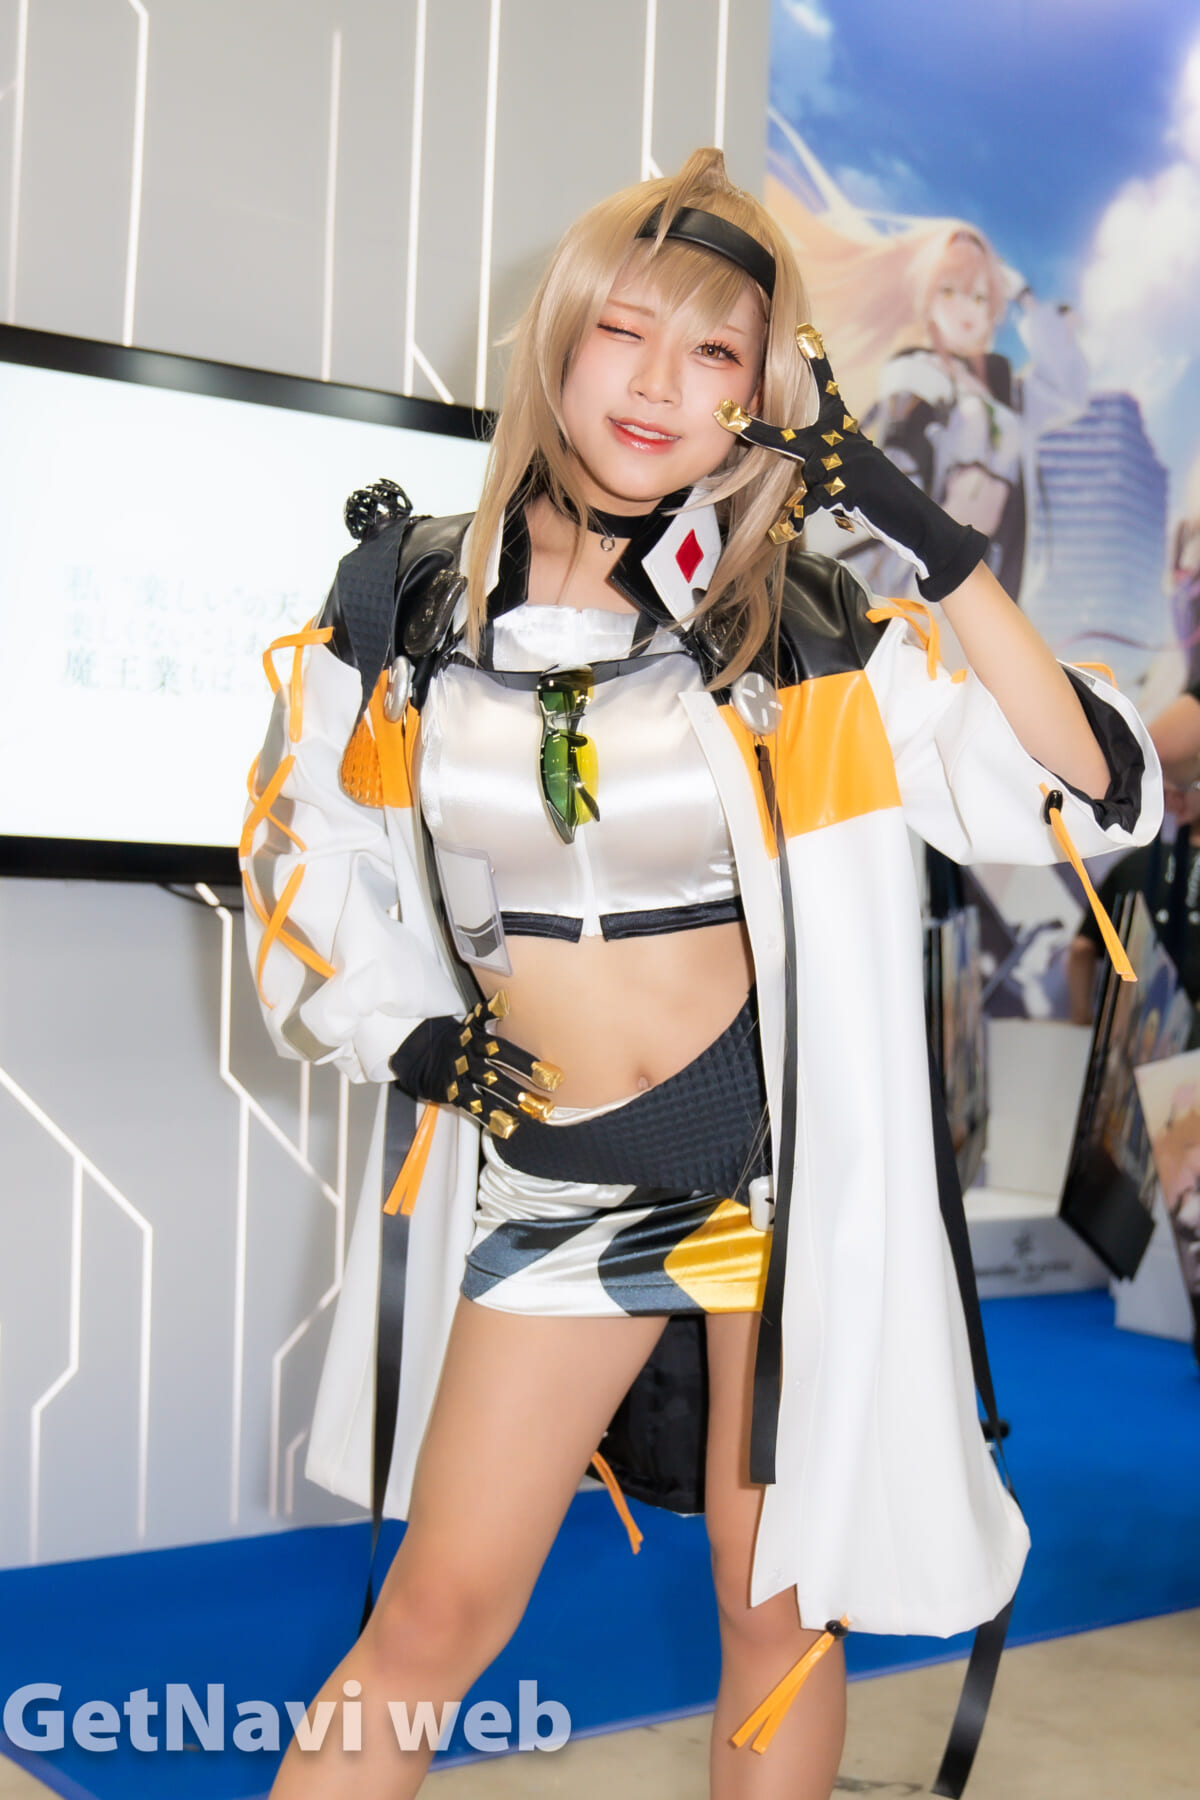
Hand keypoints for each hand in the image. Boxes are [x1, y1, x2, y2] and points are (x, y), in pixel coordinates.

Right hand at [388, 991, 563, 1137]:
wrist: (417, 1053)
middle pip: (499, 1068)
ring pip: (489, 1089)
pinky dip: (491, 1116)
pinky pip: (474, 1106)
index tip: (554, 1073)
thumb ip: (489, 1013)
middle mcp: (469, 1057)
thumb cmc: (456, 1039)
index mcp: (475, 1038)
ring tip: (535, 1111)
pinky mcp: (453, 1093)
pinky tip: (509, 1126)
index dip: (526, 1061)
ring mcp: (461, 1076)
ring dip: (512, 1099)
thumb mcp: (471, 1023)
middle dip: (525, 1078)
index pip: (503, 1049)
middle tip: (551, 1088)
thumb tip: (506, 999)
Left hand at [714, 324, 988, 600]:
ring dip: (806, 501)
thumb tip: (800, 483)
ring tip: (822, 509)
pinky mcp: (845, 487)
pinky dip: (795, 519)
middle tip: (725, 413)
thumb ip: (819, 471)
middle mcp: (841, 440)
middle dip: (754, 430)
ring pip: (802, 480)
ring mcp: (843, 462)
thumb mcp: (847, 476)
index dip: (816, 362)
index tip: (804, 331)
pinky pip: (810, 502)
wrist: (911, 518)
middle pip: (786, 437)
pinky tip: (783, 530)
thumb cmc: (877, 498)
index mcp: (842, 430)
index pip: (826, 388)